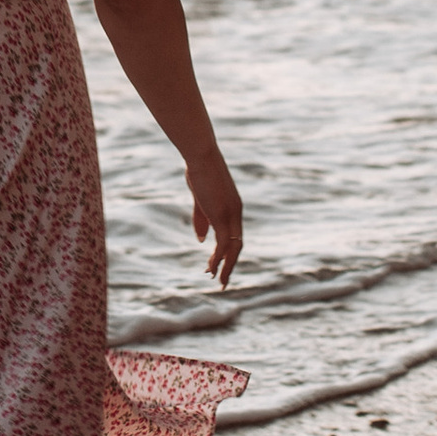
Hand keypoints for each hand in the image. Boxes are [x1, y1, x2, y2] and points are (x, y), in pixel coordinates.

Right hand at [187, 151, 242, 287]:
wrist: (201, 155)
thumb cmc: (199, 171)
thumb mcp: (200, 198)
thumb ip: (202, 219)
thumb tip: (202, 240)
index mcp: (233, 207)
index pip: (234, 236)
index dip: (227, 252)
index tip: (216, 265)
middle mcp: (236, 213)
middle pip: (238, 245)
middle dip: (230, 264)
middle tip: (222, 280)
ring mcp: (231, 214)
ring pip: (233, 248)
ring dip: (226, 266)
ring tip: (218, 280)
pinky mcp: (222, 215)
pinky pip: (224, 243)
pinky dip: (219, 258)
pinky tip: (212, 267)